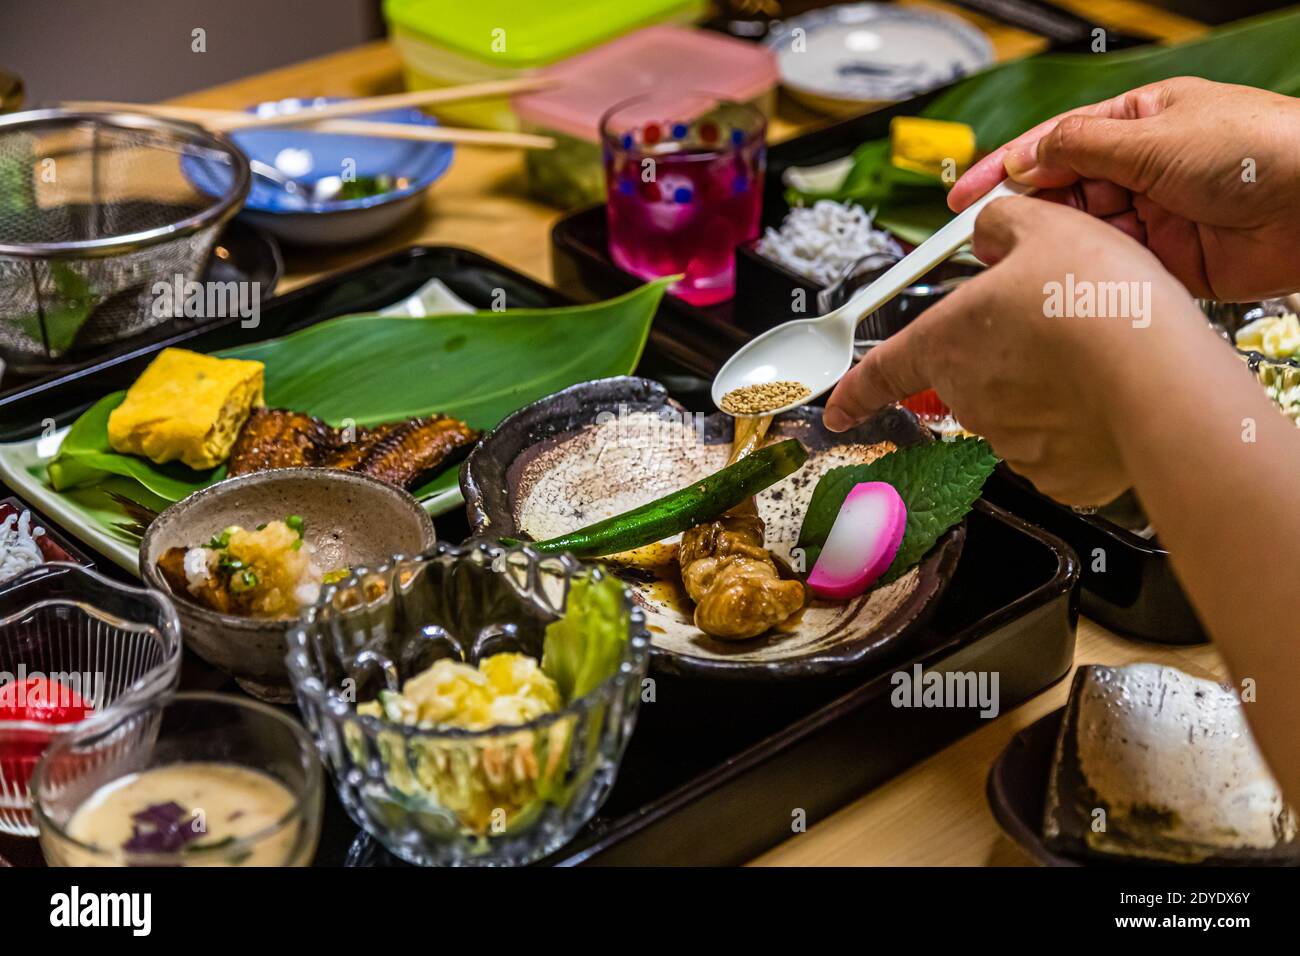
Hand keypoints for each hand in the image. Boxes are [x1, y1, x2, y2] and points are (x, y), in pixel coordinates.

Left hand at [823, 197, 1211, 505]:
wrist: (1159, 380)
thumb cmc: (1098, 303)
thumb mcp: (1044, 227)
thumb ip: (1002, 226)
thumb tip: (988, 231)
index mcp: (946, 341)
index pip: (881, 371)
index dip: (854, 391)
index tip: (838, 411)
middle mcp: (968, 397)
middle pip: (972, 378)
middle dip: (1005, 359)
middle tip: (1058, 330)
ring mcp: (1010, 440)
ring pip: (1019, 411)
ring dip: (1046, 389)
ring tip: (1095, 358)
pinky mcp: (1055, 474)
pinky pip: (1060, 446)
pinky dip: (1079, 426)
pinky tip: (1108, 397)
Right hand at [948, 77, 1299, 300]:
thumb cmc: (1259, 148)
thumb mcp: (1153, 136)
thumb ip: (1081, 149)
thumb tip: (1028, 157)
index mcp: (1138, 124)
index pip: (1054, 144)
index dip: (1004, 169)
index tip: (962, 196)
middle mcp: (1142, 169)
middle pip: (1062, 192)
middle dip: (1027, 211)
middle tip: (987, 234)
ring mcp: (1153, 216)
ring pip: (1083, 233)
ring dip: (1059, 243)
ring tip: (1032, 254)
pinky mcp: (1166, 263)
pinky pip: (1112, 268)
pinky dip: (1091, 271)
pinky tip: (1075, 273)